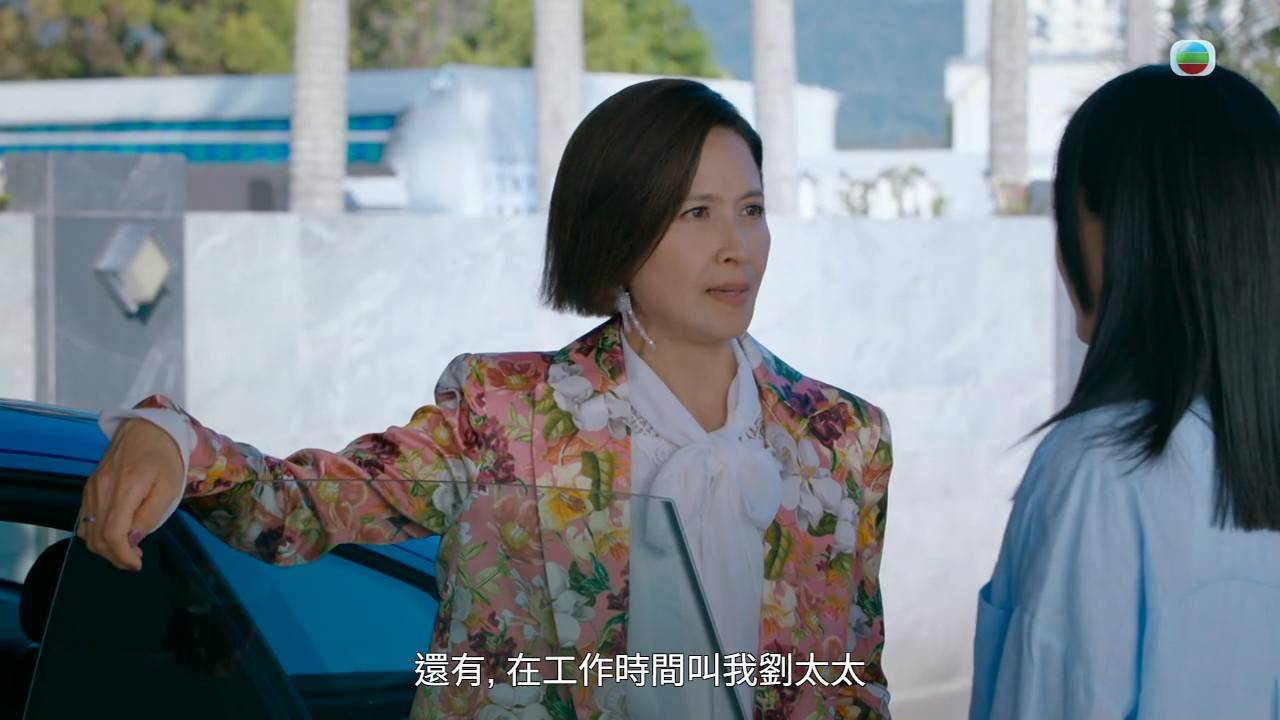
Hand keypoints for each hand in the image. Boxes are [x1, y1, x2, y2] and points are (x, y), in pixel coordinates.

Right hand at [78, 418, 183, 570]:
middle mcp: (101, 491)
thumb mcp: (169, 488)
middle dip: (114, 556)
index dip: (122, 556)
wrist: (145, 428)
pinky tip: (114, 535)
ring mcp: (91, 489)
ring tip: (127, 550)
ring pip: (87, 531)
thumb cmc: (164, 457)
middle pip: (96, 537)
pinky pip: (85, 519)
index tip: (137, 564)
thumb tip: (132, 539)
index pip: (112, 534)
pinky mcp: (89, 487)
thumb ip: (150, 516)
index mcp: (124, 490)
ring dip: (104, 548)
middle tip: (134, 560)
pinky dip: (96, 534)